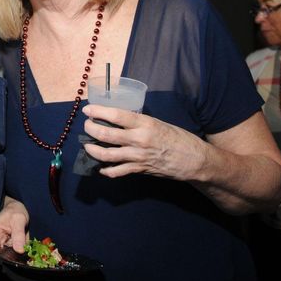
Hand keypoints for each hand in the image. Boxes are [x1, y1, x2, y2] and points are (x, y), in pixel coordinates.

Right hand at [0, 197, 28, 258]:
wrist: (17, 209)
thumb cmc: (15, 211)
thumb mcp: (18, 219)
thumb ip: (19, 235)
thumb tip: (19, 251)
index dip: (0, 258)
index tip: (13, 258)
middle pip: (0, 257)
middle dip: (11, 259)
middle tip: (23, 256)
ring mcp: (2, 245)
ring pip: (8, 258)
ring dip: (17, 258)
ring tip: (26, 254)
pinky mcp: (9, 247)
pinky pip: (14, 255)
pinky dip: (20, 256)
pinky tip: (27, 252)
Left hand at [82, 104, 207, 180]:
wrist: (194, 160)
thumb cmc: (177, 138)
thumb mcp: (157, 123)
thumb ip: (138, 122)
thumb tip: (117, 119)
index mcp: (144, 123)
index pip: (115, 115)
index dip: (98, 111)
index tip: (88, 109)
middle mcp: (139, 139)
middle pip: (105, 134)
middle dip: (90, 129)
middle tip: (86, 126)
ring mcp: (137, 156)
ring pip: (106, 154)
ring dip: (92, 149)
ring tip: (87, 145)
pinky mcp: (139, 169)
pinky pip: (116, 171)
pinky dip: (105, 170)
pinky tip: (100, 167)